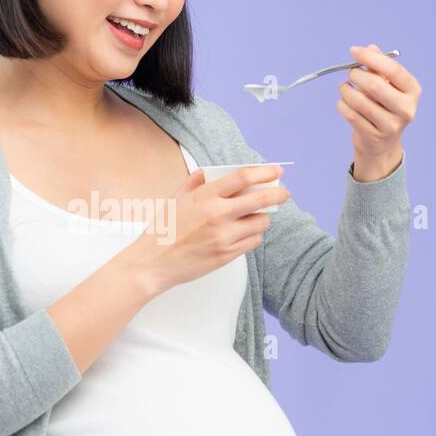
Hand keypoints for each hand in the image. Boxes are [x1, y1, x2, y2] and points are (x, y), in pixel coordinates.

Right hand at [128, 165, 289, 294]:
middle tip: (284, 193)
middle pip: (260, 199)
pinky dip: (253, 235)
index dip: (265, 172)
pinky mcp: (226, 255)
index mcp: (204, 196)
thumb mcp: (175, 198)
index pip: (243, 177)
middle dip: (278, 194)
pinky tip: (244, 233)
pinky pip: (253, 241)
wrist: (152, 263)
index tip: (276, 171)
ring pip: (260, 223)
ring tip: (256, 216)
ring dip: (263, 217)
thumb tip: (213, 171)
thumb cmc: (162, 229)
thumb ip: (195, 182)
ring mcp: (223, 237)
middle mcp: (217, 215)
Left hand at [336, 43, 420, 179]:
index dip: (371, 58)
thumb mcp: (387, 85)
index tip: (354, 51)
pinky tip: (343, 102)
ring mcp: (391, 125)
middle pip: (375, 85)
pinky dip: (342, 105)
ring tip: (344, 87)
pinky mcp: (373, 136)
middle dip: (356, 75)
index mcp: (412, 91)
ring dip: (346, 90)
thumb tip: (370, 48)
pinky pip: (350, 115)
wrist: (382, 143)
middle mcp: (406, 109)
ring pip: (359, 101)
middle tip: (350, 73)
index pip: (393, 70)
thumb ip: (379, 66)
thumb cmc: (384, 107)